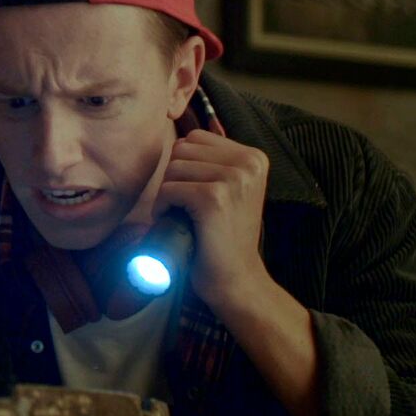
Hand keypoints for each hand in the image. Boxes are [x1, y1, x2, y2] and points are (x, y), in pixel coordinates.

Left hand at [156, 129, 269, 309]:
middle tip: (183, 206)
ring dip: (167, 193)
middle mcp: (248, 163)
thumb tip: (177, 136)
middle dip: (173, 178)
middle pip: (181, 150)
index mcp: (253, 156)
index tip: (192, 192)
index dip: (183, 165)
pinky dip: (162, 206)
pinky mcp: (214, 198)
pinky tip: (172, 221)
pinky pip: (168, 189)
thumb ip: (212, 160)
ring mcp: (233, 179)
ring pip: (172, 168)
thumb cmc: (224, 234)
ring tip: (180, 215)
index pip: (194, 138)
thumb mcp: (230, 188)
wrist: (236, 279)